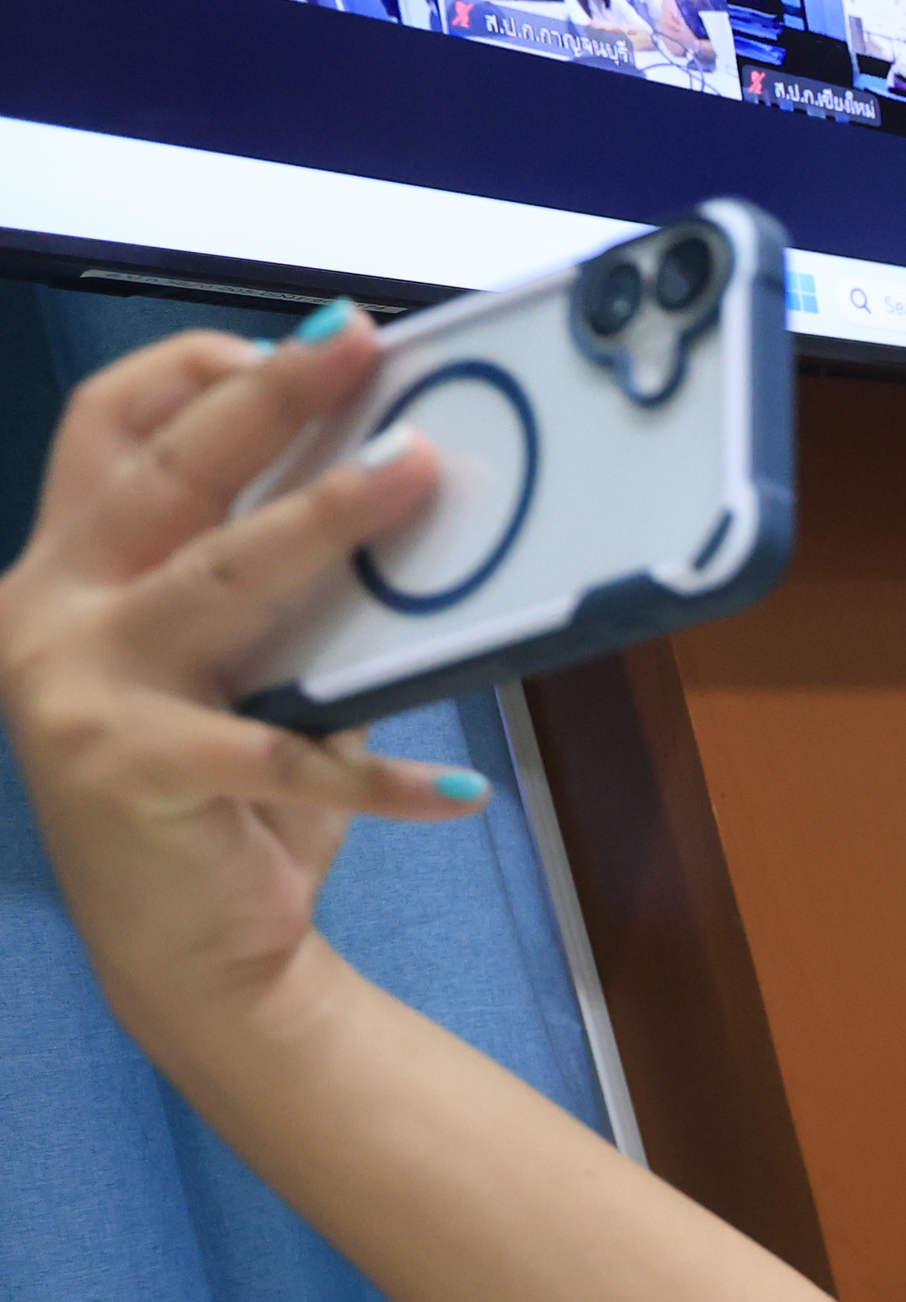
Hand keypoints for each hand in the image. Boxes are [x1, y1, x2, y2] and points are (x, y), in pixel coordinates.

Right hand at [0, 315, 465, 1029]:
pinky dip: (381, 776)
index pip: (111, 430)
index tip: (301, 341)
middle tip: (354, 343)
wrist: (189, 959)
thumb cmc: (228, 806)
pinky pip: (283, 756)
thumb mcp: (250, 675)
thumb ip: (283, 597)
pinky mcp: (131, 769)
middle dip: (265, 397)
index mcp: (68, 572)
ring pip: (221, 575)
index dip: (197, 372)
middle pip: (167, 474)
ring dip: (328, 518)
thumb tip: (393, 492)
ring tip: (418, 472)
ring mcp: (78, 687)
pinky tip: (460, 788)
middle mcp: (48, 611)